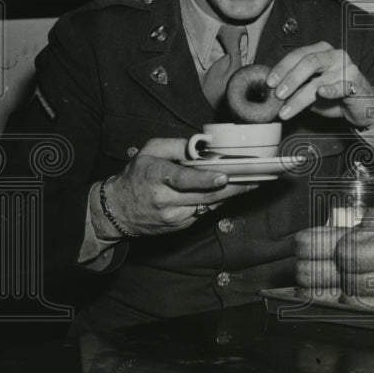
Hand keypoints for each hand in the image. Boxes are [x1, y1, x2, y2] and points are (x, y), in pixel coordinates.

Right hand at [98, 138, 256, 236]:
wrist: (116, 211)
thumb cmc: (136, 176)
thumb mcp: (149, 151)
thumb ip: (176, 146)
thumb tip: (202, 145)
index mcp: (156, 177)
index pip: (183, 180)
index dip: (205, 180)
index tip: (224, 176)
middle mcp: (165, 200)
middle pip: (205, 196)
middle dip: (234, 187)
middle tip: (256, 178)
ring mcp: (173, 216)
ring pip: (208, 205)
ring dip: (231, 195)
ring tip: (252, 182)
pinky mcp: (180, 226)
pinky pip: (203, 212)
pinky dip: (216, 202)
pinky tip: (228, 192)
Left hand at [264, 41, 373, 128]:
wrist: (362, 106)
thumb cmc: (334, 94)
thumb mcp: (312, 87)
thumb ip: (296, 84)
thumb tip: (271, 91)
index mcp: (322, 51)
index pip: (298, 54)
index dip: (282, 67)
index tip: (269, 82)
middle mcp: (335, 55)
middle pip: (309, 62)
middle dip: (290, 78)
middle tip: (277, 94)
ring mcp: (347, 69)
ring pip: (320, 80)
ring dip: (300, 96)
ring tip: (287, 109)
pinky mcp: (356, 84)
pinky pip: (341, 87)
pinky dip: (329, 90)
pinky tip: (320, 93)